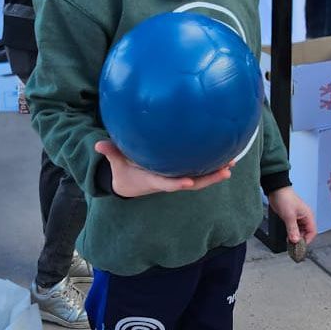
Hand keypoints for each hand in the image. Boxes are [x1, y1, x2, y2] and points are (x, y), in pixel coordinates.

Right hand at [95, 140, 232, 197]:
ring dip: (215, 172)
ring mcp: (175, 178)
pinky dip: (210, 165)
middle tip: (226, 171)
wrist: (128, 185)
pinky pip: (197, 170)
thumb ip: (109, 151)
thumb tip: (98, 144)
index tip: (188, 183)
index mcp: (153, 181)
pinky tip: (224, 155)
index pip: (166, 183)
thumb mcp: (115, 163)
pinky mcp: (180, 173)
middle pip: (192, 183)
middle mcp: (168, 181)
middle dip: (208, 179)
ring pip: (199, 178)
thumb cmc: (123, 172)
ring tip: (232, 163)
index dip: (177, 184)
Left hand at [268, 187, 316, 244]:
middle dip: (300, 239)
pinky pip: (294, 228)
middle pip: (306, 233)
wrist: (276, 190)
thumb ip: (293, 229)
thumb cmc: (285, 198)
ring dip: (295, 237)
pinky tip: (287, 237)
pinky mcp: (292, 218)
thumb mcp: (289, 216)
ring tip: (290, 242)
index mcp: (308, 216)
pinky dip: (291, 233)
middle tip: (294, 245)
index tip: (300, 245)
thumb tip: (296, 240)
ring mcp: (298, 218)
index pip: (312, 232)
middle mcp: (305, 217)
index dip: (307, 240)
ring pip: (300, 231)